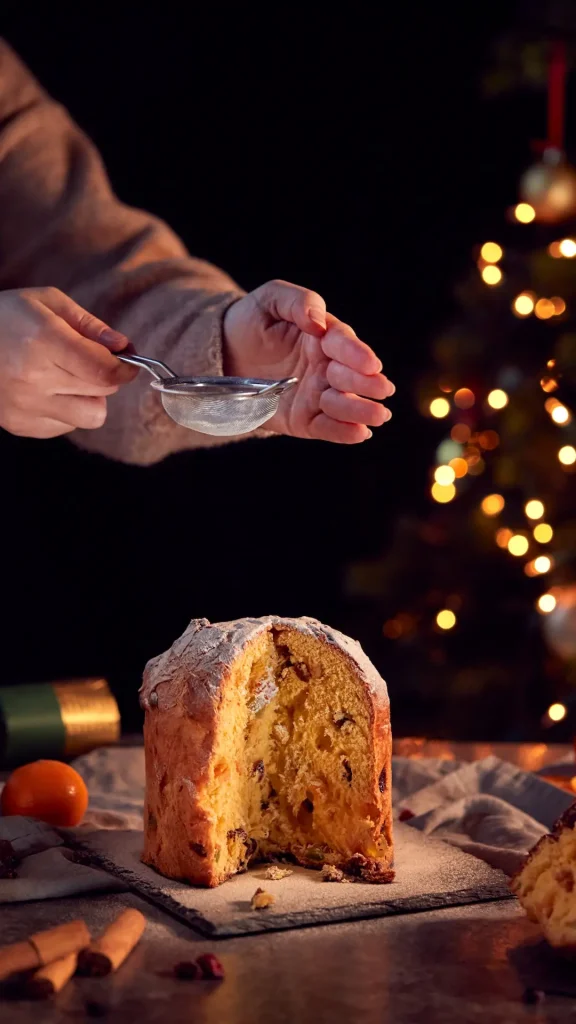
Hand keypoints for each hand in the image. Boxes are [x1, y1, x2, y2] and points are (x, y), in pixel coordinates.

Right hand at [0, 287, 136, 437]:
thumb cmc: (5, 317)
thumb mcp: (46, 302)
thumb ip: (89, 324)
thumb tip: (124, 346)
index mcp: (43, 341)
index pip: (104, 371)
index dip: (125, 368)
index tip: (127, 362)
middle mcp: (33, 378)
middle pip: (102, 392)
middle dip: (106, 377)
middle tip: (87, 361)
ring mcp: (25, 406)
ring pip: (91, 416)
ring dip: (89, 398)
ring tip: (66, 378)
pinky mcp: (20, 425)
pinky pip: (68, 426)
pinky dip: (67, 410)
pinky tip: (46, 389)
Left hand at [223, 280, 393, 442]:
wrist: (224, 353)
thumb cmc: (253, 321)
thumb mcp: (272, 299)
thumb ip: (299, 302)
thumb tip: (318, 321)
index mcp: (324, 337)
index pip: (344, 344)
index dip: (356, 353)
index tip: (370, 364)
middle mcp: (326, 367)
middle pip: (349, 376)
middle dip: (365, 383)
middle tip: (381, 389)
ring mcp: (317, 395)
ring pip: (342, 404)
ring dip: (360, 410)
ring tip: (377, 415)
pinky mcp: (305, 420)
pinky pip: (326, 427)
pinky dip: (343, 432)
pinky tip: (360, 433)